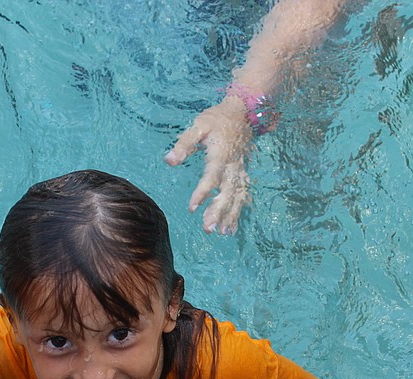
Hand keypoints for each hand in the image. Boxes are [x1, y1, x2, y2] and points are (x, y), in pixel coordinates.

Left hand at [164, 96, 252, 234]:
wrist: (243, 112)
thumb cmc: (216, 119)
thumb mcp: (198, 126)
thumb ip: (184, 144)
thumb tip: (169, 161)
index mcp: (221, 154)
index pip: (212, 176)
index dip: (203, 192)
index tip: (192, 207)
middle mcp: (234, 165)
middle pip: (228, 191)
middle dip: (218, 211)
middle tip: (208, 229)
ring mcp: (241, 170)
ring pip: (237, 196)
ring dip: (230, 215)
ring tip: (221, 233)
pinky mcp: (243, 173)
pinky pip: (243, 195)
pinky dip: (238, 211)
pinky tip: (230, 227)